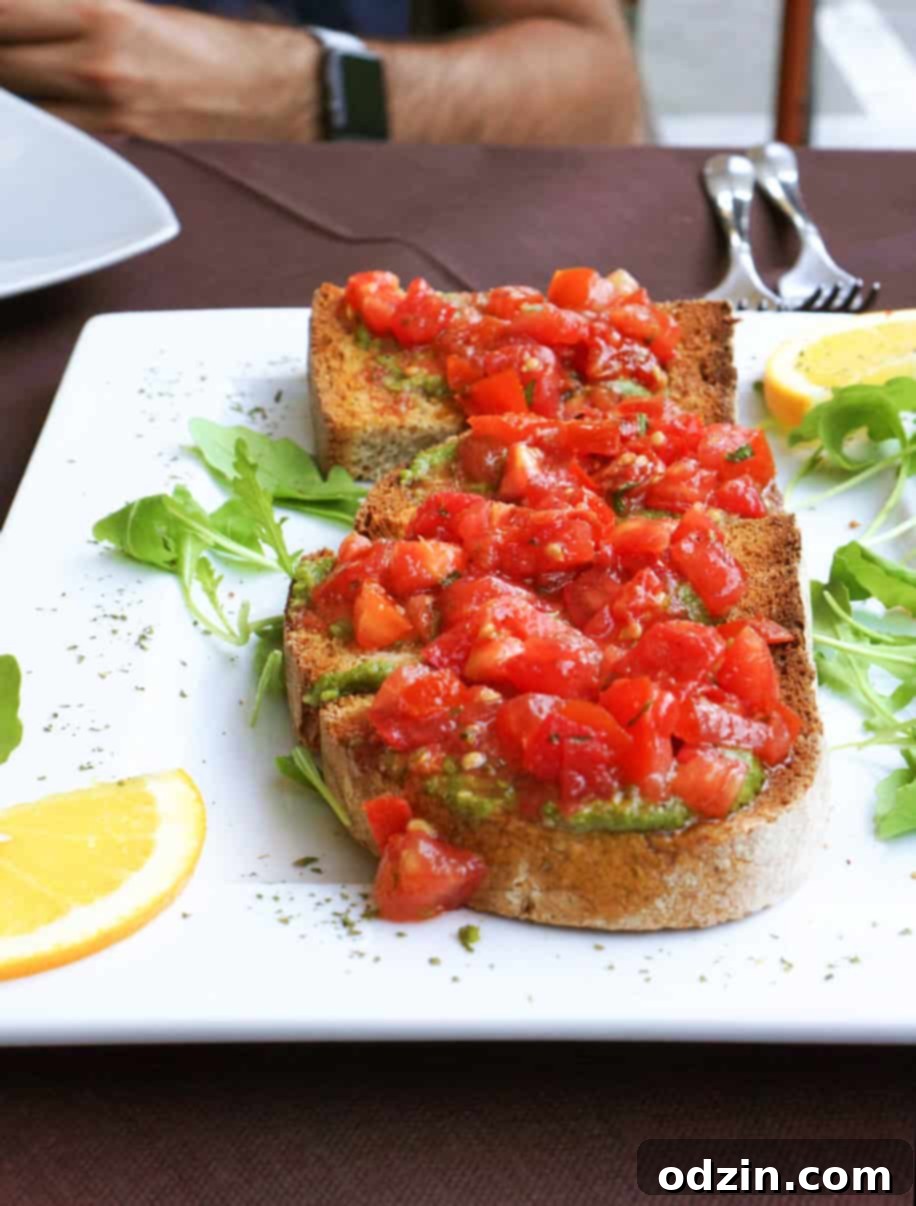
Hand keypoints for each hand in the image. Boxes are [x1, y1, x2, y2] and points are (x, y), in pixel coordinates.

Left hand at [0, 0, 320, 139]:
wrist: (262, 90)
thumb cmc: (203, 41)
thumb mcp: (127, 4)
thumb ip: (71, 9)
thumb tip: (24, 14)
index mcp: (100, 9)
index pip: (6, 11)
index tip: (2, 18)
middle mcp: (96, 60)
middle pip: (1, 56)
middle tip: (9, 43)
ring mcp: (103, 105)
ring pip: (17, 98)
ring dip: (8, 82)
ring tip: (16, 68)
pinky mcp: (115, 136)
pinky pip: (50, 125)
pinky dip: (33, 111)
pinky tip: (36, 98)